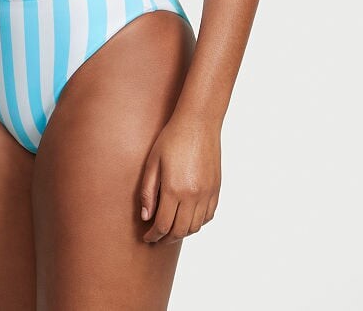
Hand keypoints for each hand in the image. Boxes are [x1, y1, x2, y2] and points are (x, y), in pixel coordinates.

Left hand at [139, 115, 220, 243]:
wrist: (198, 123)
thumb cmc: (172, 138)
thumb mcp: (153, 162)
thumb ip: (148, 192)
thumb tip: (146, 217)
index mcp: (174, 189)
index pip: (163, 225)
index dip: (153, 236)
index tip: (147, 237)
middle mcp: (193, 196)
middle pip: (180, 231)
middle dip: (166, 238)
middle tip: (156, 238)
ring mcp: (207, 193)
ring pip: (196, 227)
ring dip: (182, 233)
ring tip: (170, 229)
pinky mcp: (216, 189)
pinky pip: (208, 216)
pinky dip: (198, 223)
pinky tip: (188, 218)